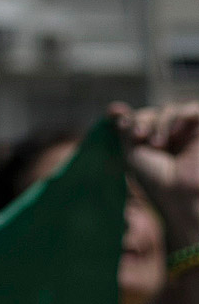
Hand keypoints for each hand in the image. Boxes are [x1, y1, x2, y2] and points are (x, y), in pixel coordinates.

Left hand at [114, 102, 198, 244]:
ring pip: (169, 109)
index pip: (138, 118)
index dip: (128, 117)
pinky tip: (172, 135)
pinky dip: (177, 118)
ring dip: (157, 122)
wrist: (180, 195)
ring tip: (156, 144)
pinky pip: (191, 110)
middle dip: (141, 120)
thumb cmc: (156, 180)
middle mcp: (170, 136)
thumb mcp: (133, 153)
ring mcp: (188, 133)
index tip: (113, 116)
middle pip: (152, 112)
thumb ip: (126, 130)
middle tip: (138, 137)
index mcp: (151, 143)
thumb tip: (115, 108)